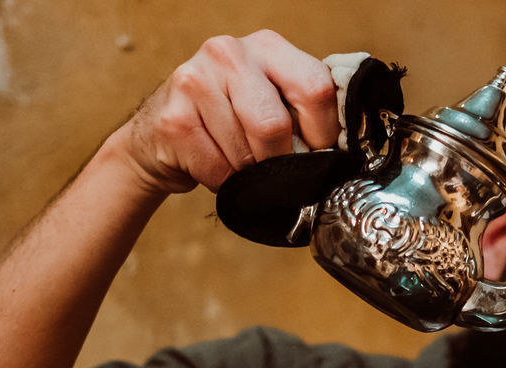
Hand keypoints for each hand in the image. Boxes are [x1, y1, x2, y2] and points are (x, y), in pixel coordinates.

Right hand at [121, 30, 340, 194]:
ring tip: (238, 161)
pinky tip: (214, 165)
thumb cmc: (229, 121)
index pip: (315, 88)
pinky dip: (224, 182)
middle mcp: (229, 53)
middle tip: (274, 168)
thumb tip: (345, 149)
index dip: (323, 133)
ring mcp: (195, 81)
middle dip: (280, 160)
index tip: (316, 152)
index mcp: (268, 47)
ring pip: (245, 154)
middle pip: (275, 125)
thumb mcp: (270, 99)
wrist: (159, 134)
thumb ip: (303, 110)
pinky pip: (218, 170)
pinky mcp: (173, 119)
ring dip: (249, 174)